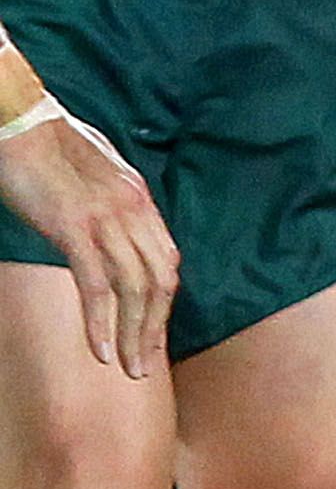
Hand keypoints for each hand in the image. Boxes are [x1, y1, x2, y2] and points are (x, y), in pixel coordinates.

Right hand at [0, 112, 176, 375]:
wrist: (18, 120)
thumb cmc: (45, 147)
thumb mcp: (91, 179)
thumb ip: (107, 207)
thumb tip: (105, 237)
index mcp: (139, 200)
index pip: (165, 262)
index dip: (162, 302)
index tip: (151, 331)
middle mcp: (133, 211)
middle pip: (159, 283)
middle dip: (154, 329)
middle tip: (144, 365)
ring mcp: (106, 220)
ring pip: (134, 291)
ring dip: (133, 336)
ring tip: (127, 368)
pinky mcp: (74, 228)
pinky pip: (97, 286)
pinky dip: (101, 323)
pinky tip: (100, 350)